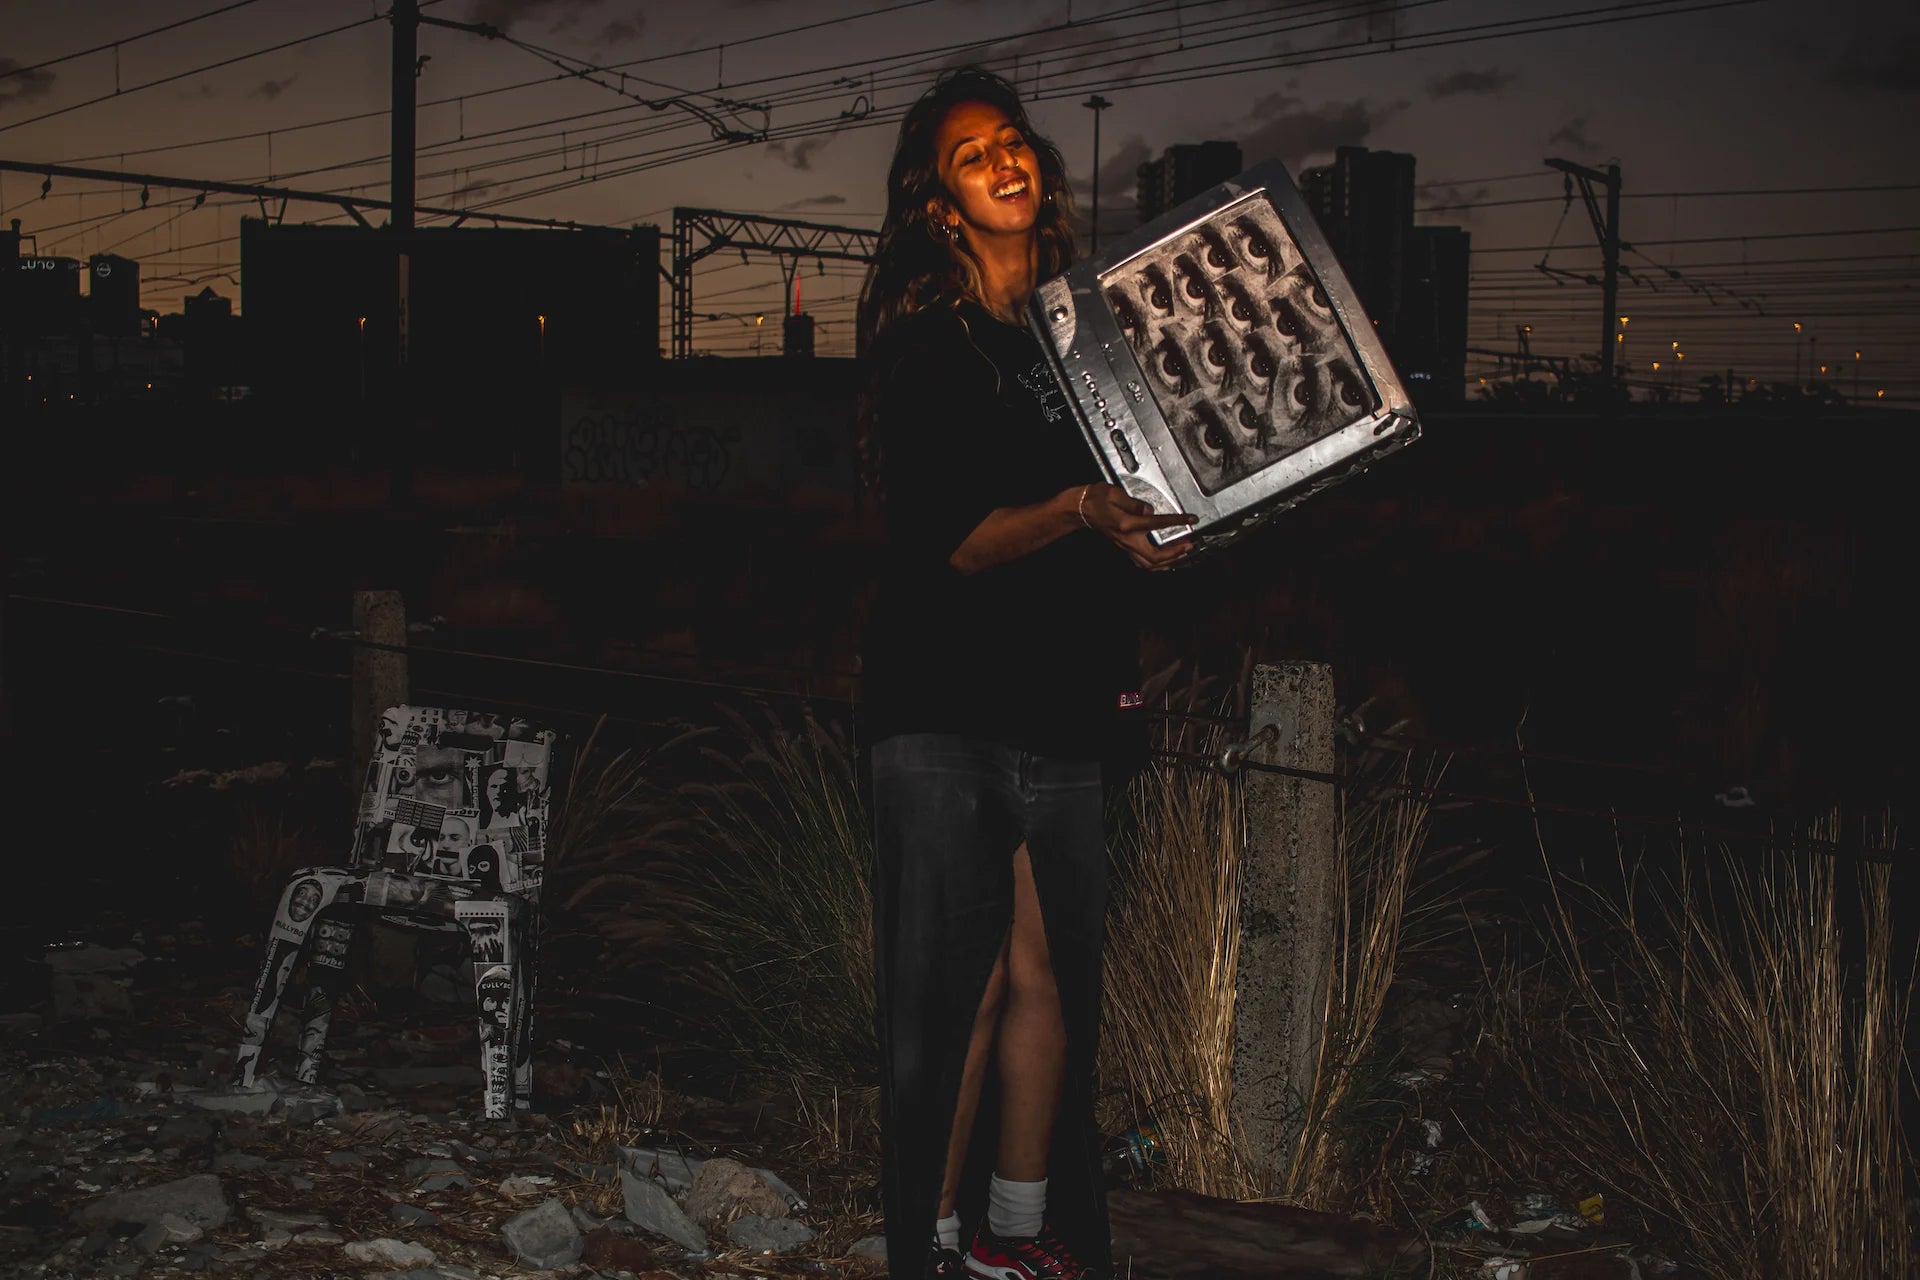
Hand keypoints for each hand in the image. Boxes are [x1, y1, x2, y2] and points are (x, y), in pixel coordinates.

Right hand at [1077, 483, 1195, 569]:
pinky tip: (1164, 561)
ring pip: (1148, 564)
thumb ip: (1134, 503)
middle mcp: (1127, 539)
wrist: (1081, 508)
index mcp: (1127, 524)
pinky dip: (1156, 565)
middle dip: (1175, 554)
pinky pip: (1142, 563)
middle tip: (1189, 546)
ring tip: (1181, 555)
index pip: (1157, 524)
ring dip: (1167, 562)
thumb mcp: (1115, 493)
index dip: (1177, 521)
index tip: (1191, 519)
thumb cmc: (1096, 498)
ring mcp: (1125, 546)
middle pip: (1154, 557)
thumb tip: (1150, 511)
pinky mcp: (1124, 547)